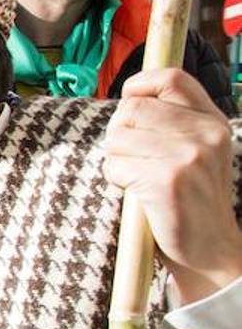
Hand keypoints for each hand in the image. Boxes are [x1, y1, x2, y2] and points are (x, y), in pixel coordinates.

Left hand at [103, 68, 241, 303]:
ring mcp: (188, 156)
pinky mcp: (167, 181)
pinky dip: (116, 178)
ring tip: (136, 177)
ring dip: (115, 158)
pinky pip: (115, 165)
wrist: (210, 250)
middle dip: (118, 132)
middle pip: (132, 109)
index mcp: (213, 121)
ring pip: (118, 137)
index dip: (139, 86)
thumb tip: (128, 98)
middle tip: (130, 157)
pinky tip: (136, 193)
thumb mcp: (197, 152)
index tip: (129, 105)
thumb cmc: (191, 200)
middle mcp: (206, 134)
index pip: (170, 78)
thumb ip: (173, 122)